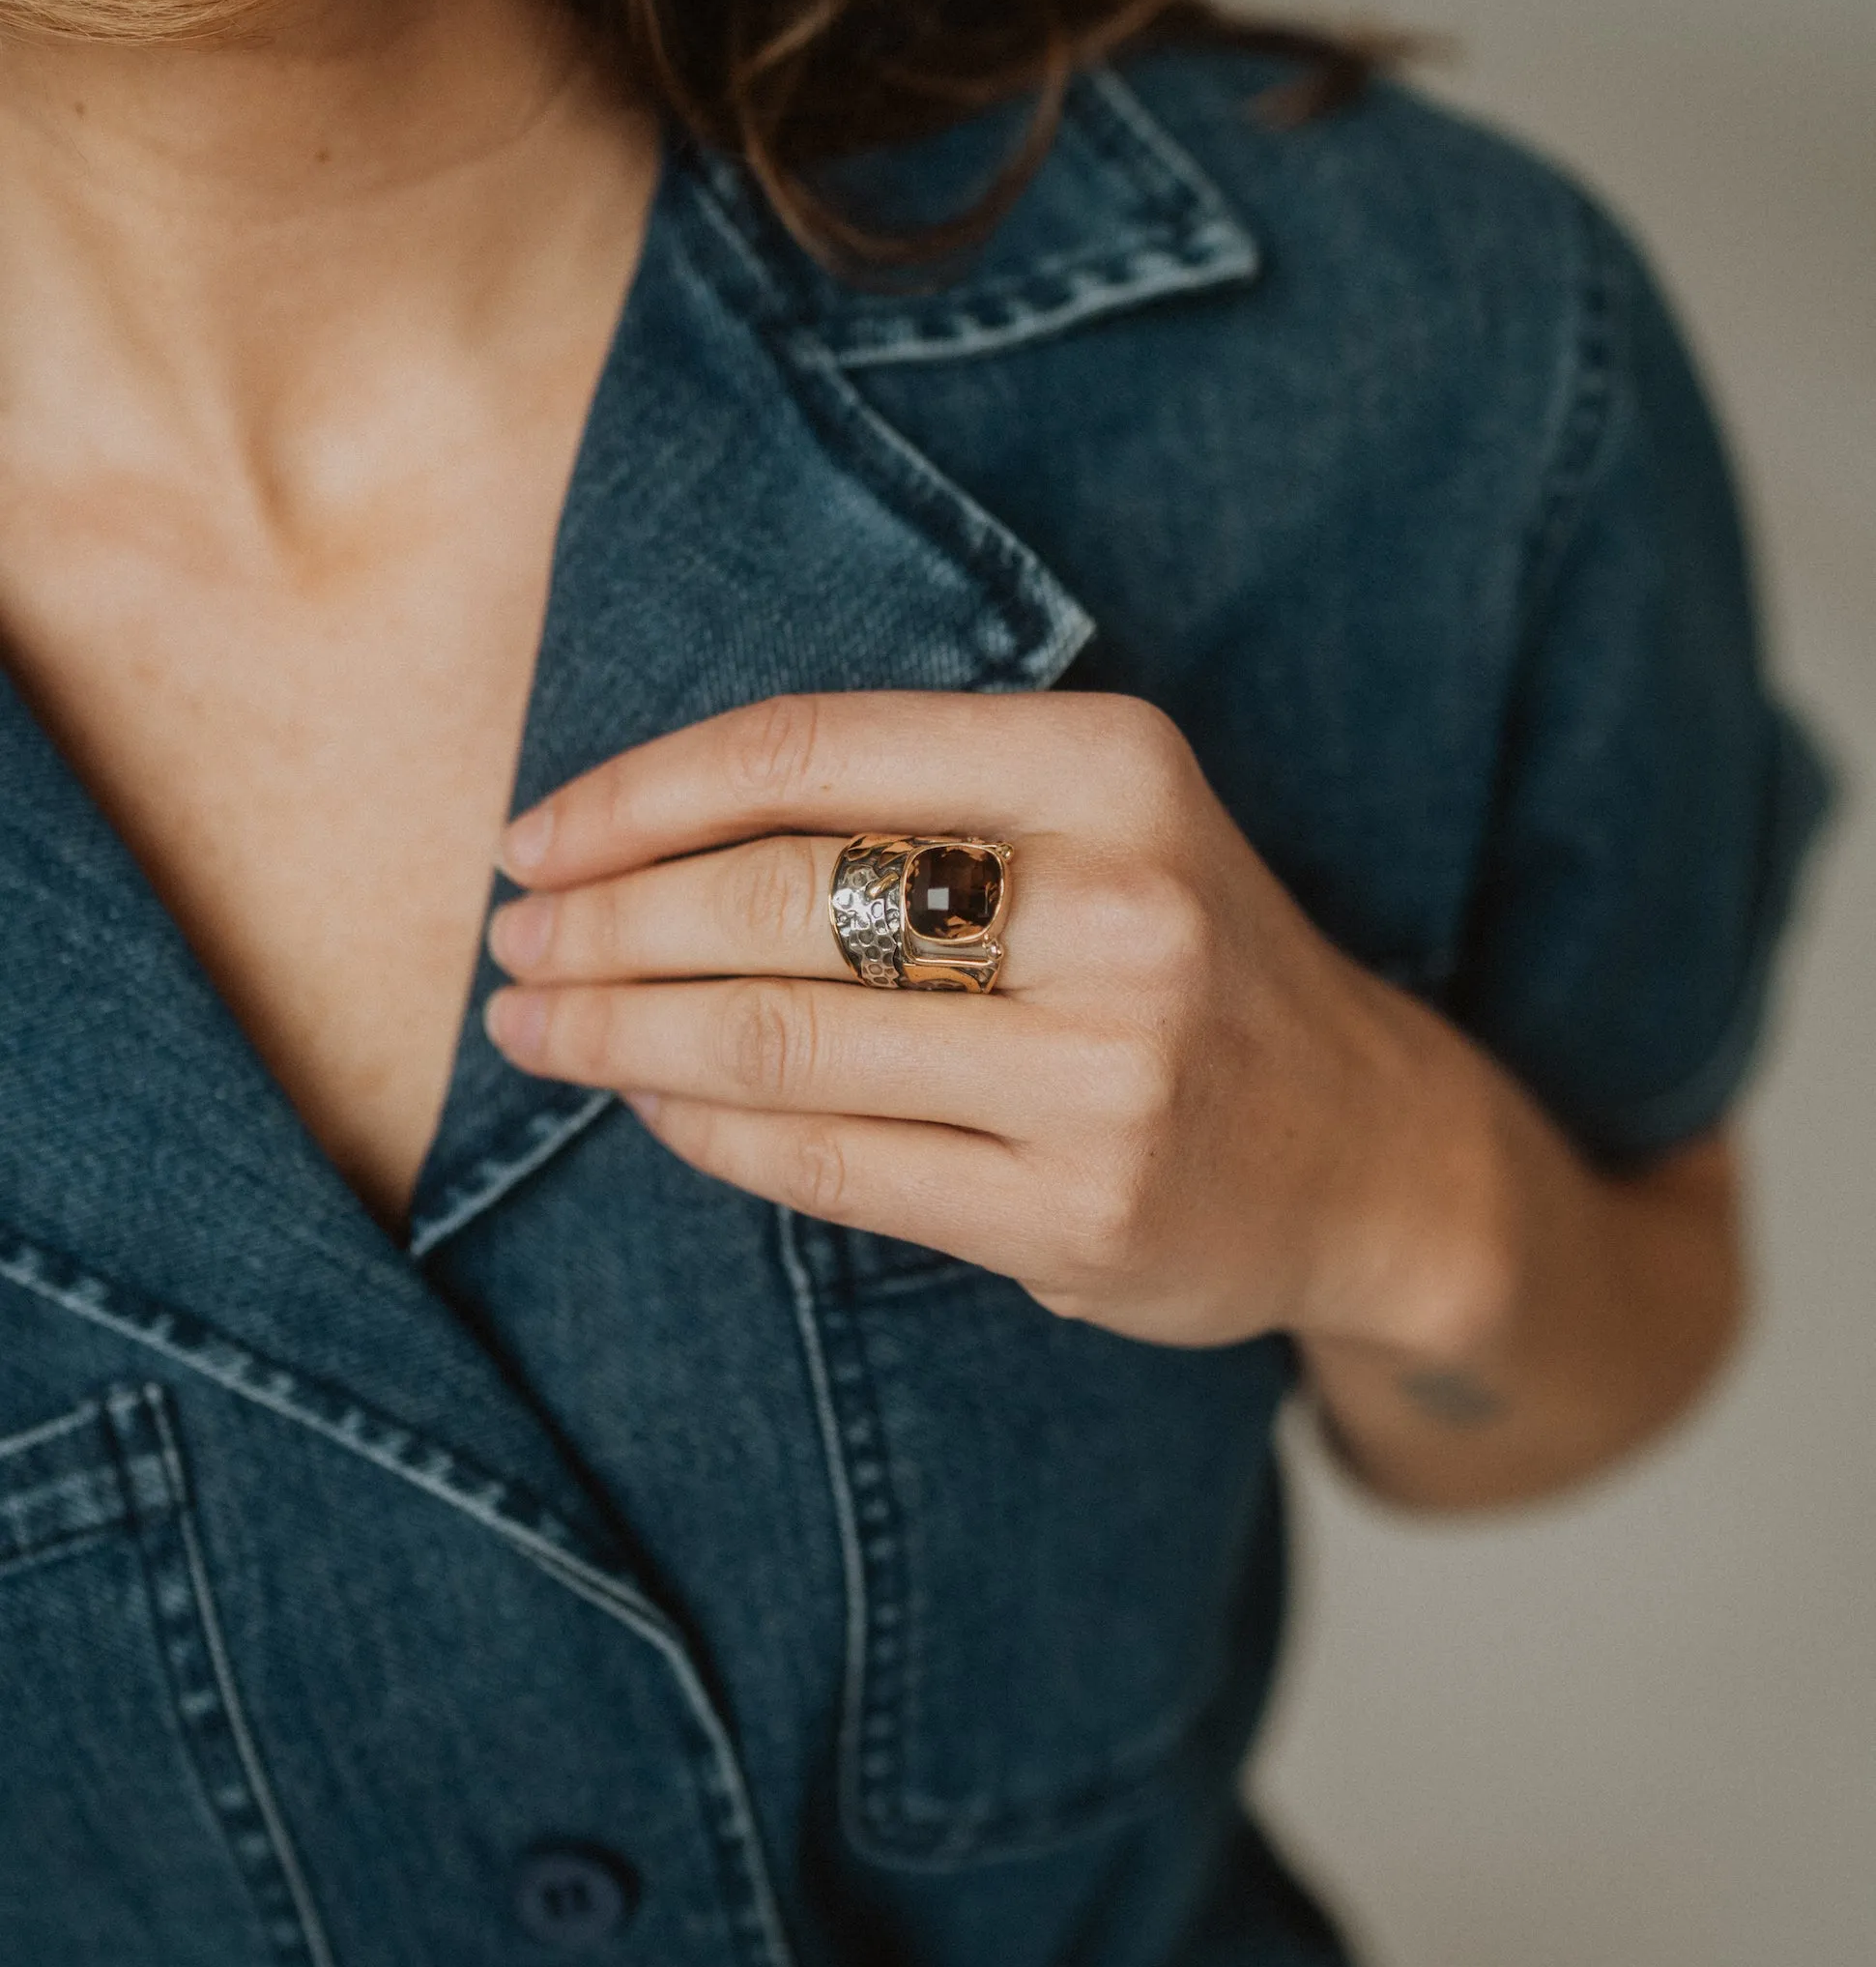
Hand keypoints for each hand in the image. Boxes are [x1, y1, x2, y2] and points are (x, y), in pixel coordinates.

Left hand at [483, 690, 1489, 1351]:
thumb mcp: (1096, 821)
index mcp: (1113, 766)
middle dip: (604, 919)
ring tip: (531, 1021)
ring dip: (616, 1029)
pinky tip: (647, 1099)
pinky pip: (826, 1162)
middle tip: (512, 938)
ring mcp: (1106, 1073)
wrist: (1365, 1151)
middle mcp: (1123, 907)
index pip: (811, 752)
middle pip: (776, 897)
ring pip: (779, 1037)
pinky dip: (702, 1127)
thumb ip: (911, 802)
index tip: (532, 838)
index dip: (639, 796)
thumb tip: (626, 835)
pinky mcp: (1077, 1214)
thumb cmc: (1183, 959)